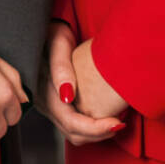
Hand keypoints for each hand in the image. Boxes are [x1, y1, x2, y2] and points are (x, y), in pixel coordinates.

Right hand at [36, 21, 125, 145]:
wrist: (49, 30)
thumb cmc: (55, 33)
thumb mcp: (58, 44)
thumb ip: (60, 68)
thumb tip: (66, 96)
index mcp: (43, 91)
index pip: (70, 122)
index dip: (94, 128)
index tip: (117, 123)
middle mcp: (44, 104)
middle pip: (72, 132)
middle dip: (98, 133)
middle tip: (121, 123)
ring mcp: (50, 107)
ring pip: (74, 133)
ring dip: (96, 133)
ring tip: (116, 122)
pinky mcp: (58, 106)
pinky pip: (74, 126)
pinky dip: (91, 127)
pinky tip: (105, 117)